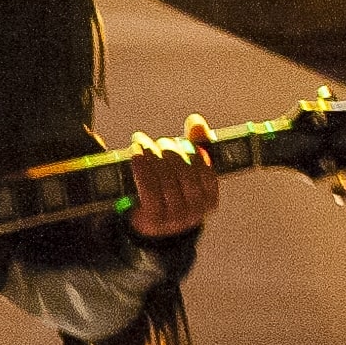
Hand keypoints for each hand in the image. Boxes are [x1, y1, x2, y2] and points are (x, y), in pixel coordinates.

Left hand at [125, 116, 221, 238]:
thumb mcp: (184, 171)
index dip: (191, 151)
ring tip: (140, 143)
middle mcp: (196, 211)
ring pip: (166, 179)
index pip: (205, 168)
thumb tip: (196, 120)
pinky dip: (142, 168)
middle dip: (168, 151)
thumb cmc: (168, 190)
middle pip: (184, 172)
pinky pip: (149, 189)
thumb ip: (194, 145)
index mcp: (210, 199)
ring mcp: (176, 217)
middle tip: (152, 141)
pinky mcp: (154, 219)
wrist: (146, 224)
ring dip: (152, 155)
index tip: (177, 139)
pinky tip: (135, 154)